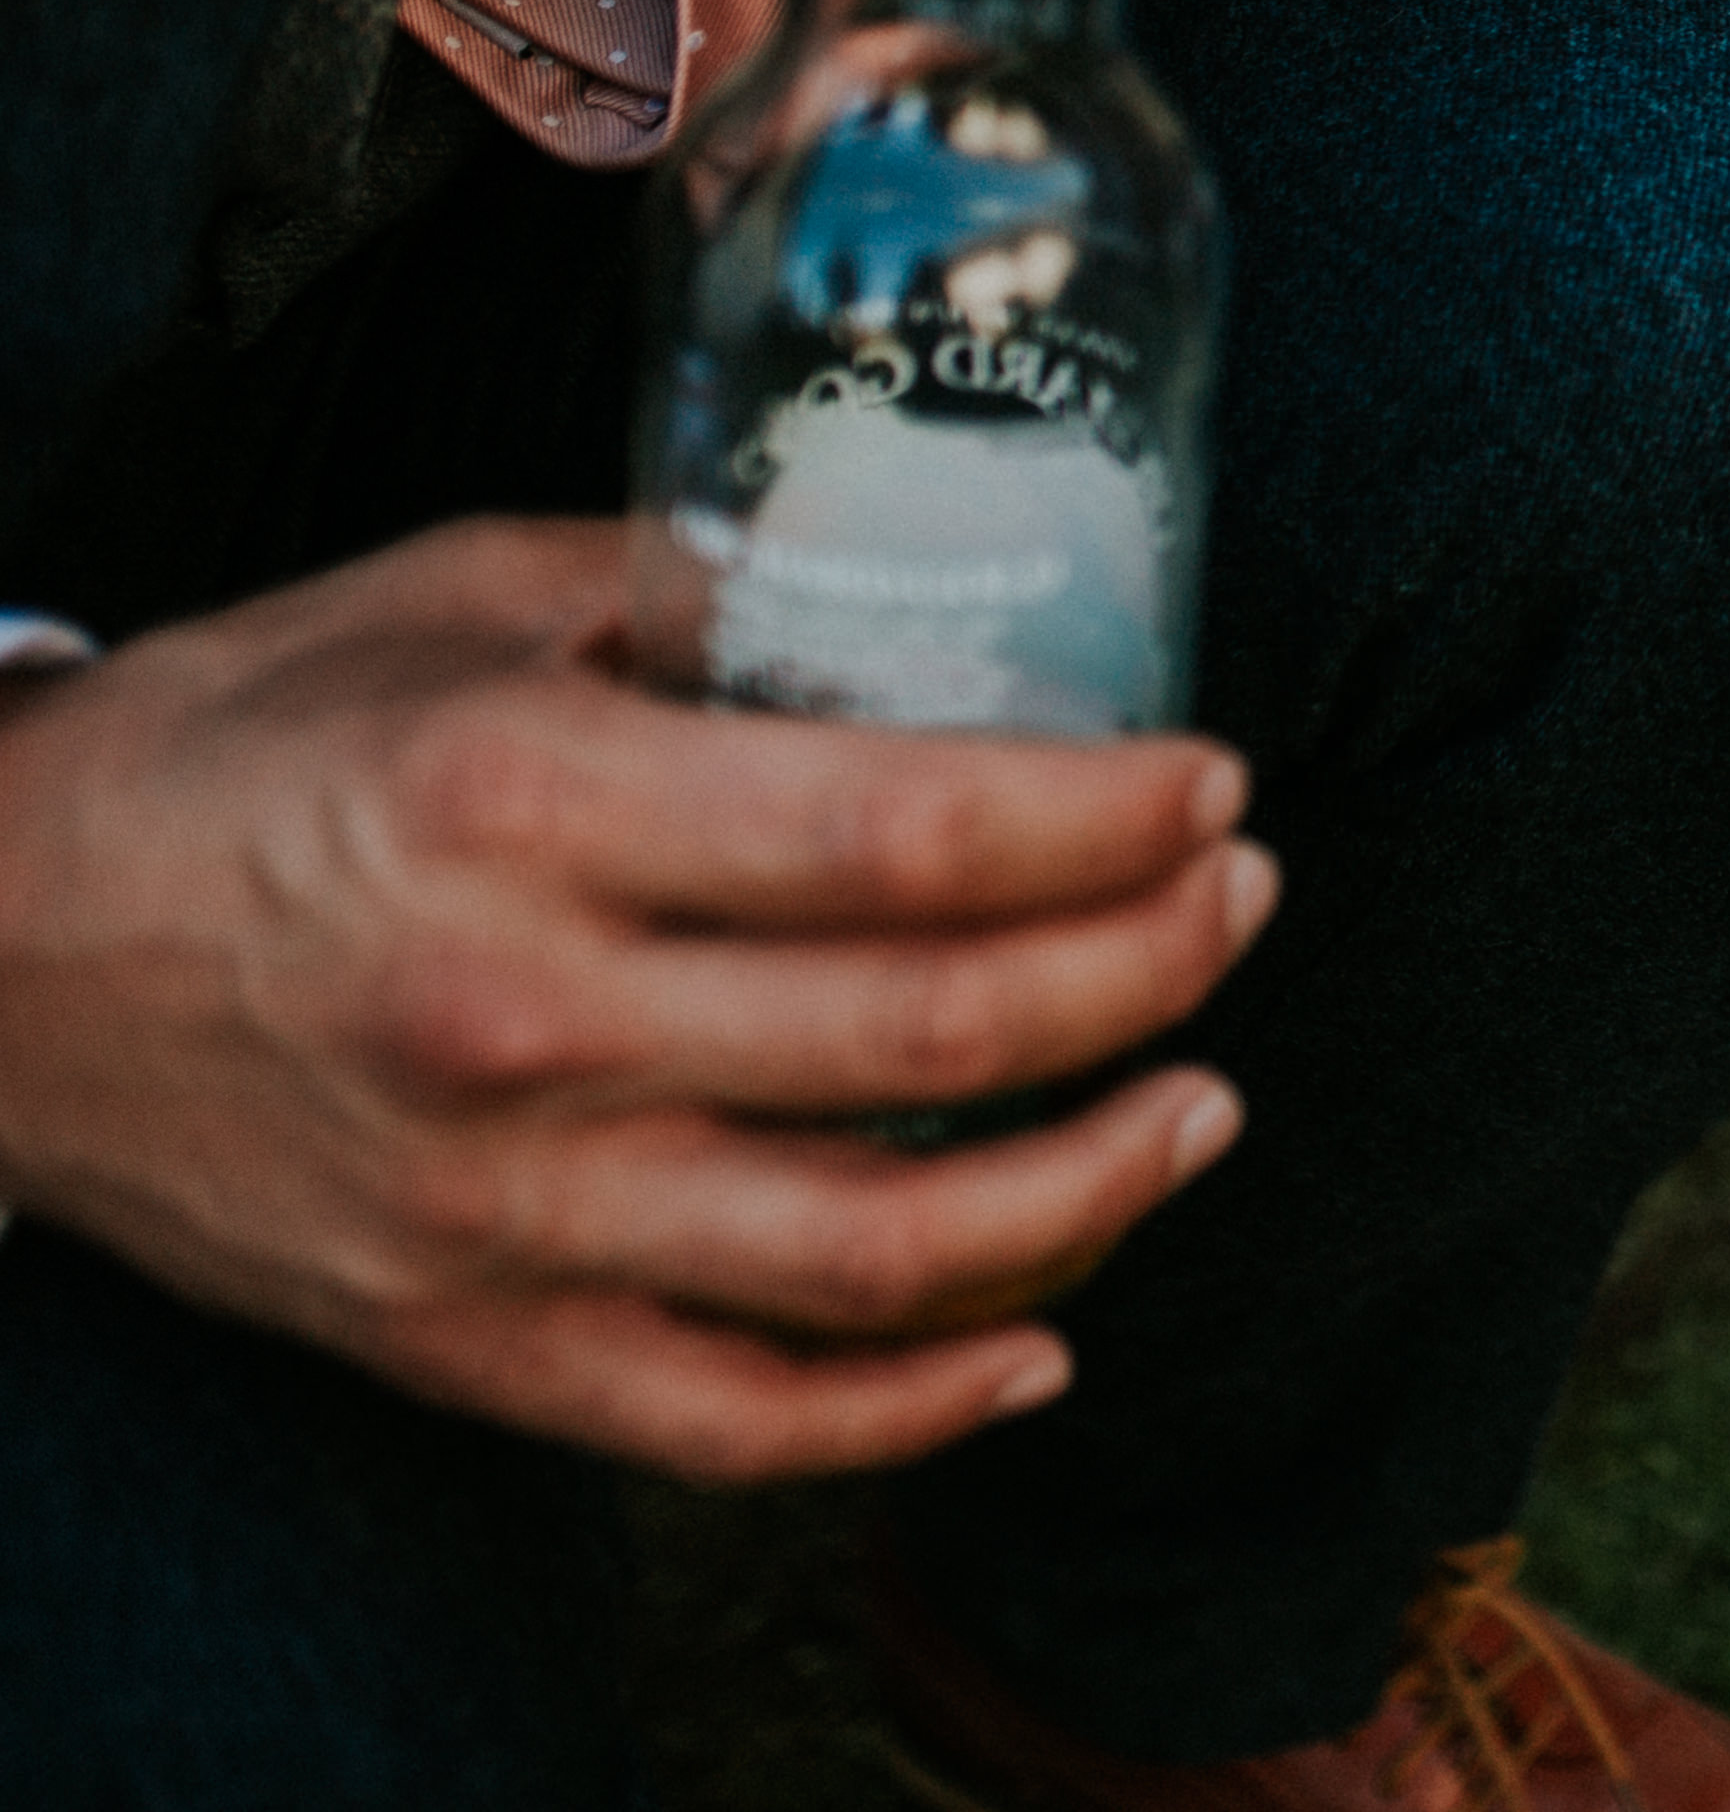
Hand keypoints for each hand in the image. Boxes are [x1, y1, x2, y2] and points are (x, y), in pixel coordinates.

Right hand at [0, 519, 1270, 1482]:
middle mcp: (531, 1020)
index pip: (914, 831)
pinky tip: (1036, 1347)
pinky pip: (733, 1418)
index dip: (1110, 821)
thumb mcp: (451, 598)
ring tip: (1201, 1106)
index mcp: (537, 805)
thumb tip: (901, 568)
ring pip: (882, 1253)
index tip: (1213, 786)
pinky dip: (912, 1410)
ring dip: (1094, 1189)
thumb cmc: (230, 749)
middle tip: (1240, 907)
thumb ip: (684, 586)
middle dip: (1149, 970)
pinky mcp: (463, 1340)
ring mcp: (500, 1209)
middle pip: (941, 1034)